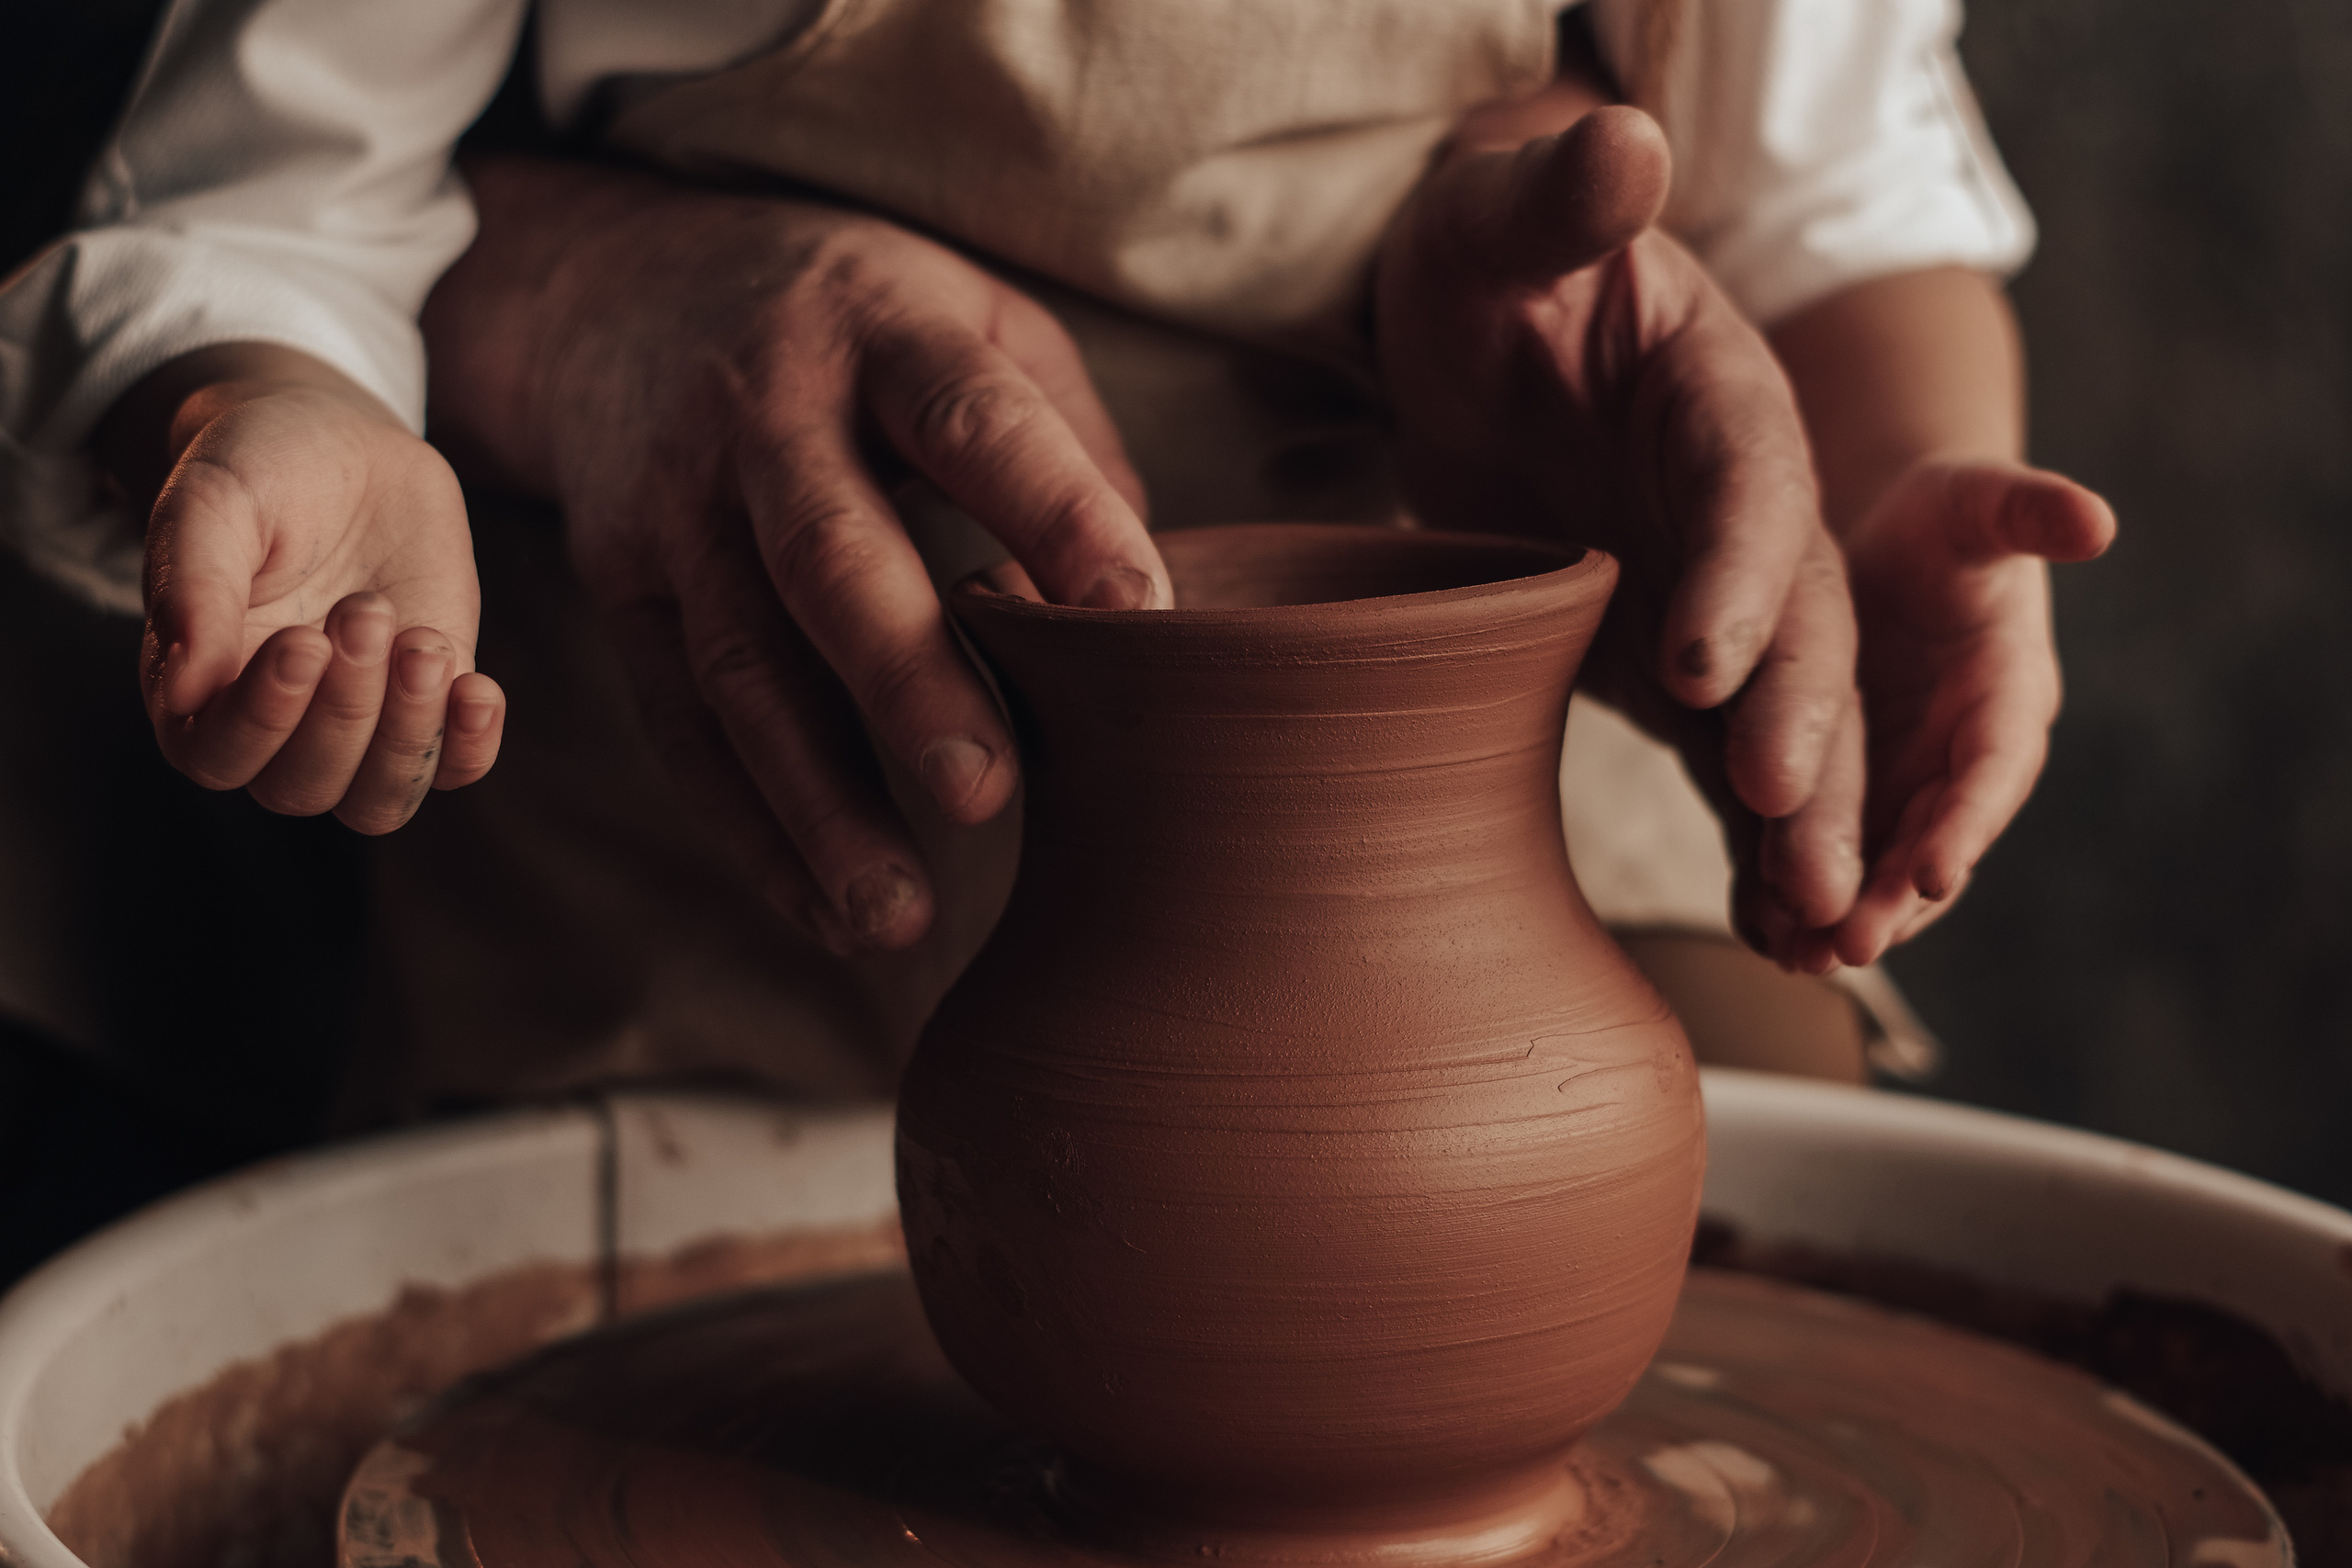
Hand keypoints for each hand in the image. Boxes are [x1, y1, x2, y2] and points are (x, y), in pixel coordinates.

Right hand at [116, 346, 505, 832]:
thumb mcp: (213, 506)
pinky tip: (476, 689)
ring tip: (423, 644)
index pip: (218, 758)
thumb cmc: (259, 471)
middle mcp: (273, 724)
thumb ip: (193, 589)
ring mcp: (357, 719)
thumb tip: (182, 689)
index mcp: (195, 689)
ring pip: (377, 801)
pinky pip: (453, 770)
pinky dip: (469, 746)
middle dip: (346, 709)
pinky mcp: (427, 701)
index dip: (264, 718)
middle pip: (302, 789)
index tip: (304, 640)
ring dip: (408, 737)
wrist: (344, 442)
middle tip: (366, 611)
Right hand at [423, 157, 1167, 954]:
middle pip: (828, 553)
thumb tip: (1155, 618)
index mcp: (883, 330)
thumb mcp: (973, 318)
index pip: (975, 421)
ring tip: (897, 918)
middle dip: (904, 678)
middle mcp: (763, 412)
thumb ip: (1069, 447)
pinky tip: (822, 912)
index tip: (1141, 619)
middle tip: (985, 793)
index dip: (1056, 514)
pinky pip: (678, 722)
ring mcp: (675, 502)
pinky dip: (749, 827)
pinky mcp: (621, 584)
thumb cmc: (861, 327)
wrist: (621, 290)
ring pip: (740, 665)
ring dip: (816, 802)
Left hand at [1375, 105, 1865, 954]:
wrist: (1461, 339)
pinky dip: (1757, 836)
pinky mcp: (1674, 658)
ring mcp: (1716, 592)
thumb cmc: (1480, 266)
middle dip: (1804, 725)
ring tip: (1817, 918)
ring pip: (1785, 710)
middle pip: (1800, 620)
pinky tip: (1777, 924)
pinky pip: (1726, 752)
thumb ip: (1557, 200)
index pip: (1749, 485)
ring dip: (1808, 814)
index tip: (1700, 663)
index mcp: (1720, 395)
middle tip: (1790, 827)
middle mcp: (1742, 506)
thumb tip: (1620, 146)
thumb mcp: (1497, 219)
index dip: (1738, 573)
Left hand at [1808, 459, 2114, 968]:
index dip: (1966, 824)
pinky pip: (1819, 856)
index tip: (1937, 874)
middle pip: (1930, 843)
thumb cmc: (1941, 522)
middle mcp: (1955, 760)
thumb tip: (2097, 520)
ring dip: (1843, 917)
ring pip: (1876, 868)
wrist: (1881, 553)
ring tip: (1800, 959)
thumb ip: (2028, 512)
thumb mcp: (1977, 503)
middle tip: (1849, 946)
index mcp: (2003, 697)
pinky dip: (1790, 897)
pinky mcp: (1841, 796)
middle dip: (1896, 900)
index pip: (1992, 772)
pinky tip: (1758, 935)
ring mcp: (1898, 787)